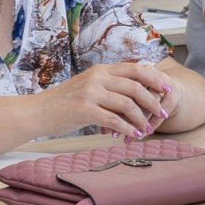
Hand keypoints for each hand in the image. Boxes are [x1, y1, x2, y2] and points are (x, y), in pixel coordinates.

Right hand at [46, 60, 178, 138]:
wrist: (38, 111)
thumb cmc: (65, 103)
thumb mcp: (88, 86)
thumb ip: (109, 86)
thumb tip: (135, 92)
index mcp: (101, 70)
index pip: (135, 69)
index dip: (154, 78)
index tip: (167, 89)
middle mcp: (97, 78)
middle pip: (135, 86)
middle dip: (153, 101)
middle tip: (163, 114)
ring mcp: (91, 93)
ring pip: (127, 104)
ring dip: (141, 119)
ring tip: (147, 129)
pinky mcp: (85, 110)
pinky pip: (114, 120)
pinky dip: (127, 129)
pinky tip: (133, 135)